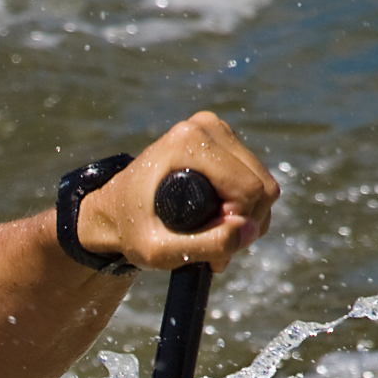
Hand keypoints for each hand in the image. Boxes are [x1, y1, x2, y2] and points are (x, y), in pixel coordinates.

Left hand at [76, 111, 279, 274]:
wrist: (113, 212)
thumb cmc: (130, 230)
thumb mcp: (160, 250)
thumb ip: (207, 246)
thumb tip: (249, 230)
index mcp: (189, 142)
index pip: (250, 189)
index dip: (237, 224)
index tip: (207, 241)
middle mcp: (206, 126)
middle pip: (262, 186)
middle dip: (244, 223)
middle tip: (211, 245)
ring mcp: (216, 130)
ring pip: (263, 185)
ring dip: (245, 218)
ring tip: (210, 235)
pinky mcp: (223, 140)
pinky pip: (255, 180)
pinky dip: (243, 207)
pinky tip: (216, 219)